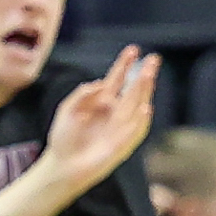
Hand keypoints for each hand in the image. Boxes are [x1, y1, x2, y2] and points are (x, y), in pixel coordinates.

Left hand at [42, 47, 159, 189]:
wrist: (63, 165)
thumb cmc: (64, 138)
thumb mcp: (67, 109)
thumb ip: (81, 94)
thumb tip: (100, 84)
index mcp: (102, 101)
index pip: (117, 78)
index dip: (125, 64)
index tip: (133, 49)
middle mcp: (115, 110)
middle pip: (133, 88)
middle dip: (143, 73)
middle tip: (153, 59)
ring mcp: (122, 125)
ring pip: (138, 104)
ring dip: (145, 90)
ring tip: (148, 75)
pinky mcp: (124, 142)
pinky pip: (136, 130)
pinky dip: (141, 120)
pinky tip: (146, 108)